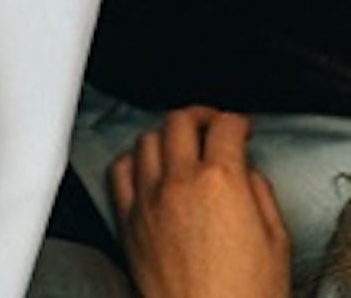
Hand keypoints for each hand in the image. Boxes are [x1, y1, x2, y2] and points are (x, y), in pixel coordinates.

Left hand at [109, 106, 290, 297]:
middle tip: (209, 122)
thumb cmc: (244, 294)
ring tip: (177, 141)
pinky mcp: (127, 219)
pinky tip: (142, 164)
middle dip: (198, 115)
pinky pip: (118, 171)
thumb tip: (246, 173)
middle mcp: (179, 183)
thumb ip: (260, 194)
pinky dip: (130, 159)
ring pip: (145, 140)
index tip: (239, 127)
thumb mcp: (276, 240)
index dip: (236, 121)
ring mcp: (148, 199)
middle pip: (179, 122)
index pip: (224, 128)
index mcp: (221, 182)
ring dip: (164, 134)